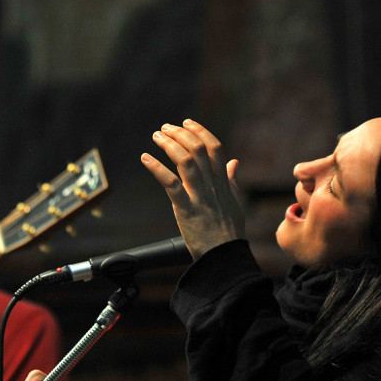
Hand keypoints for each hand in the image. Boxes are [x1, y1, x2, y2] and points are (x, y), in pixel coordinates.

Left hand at [141, 119, 245, 258]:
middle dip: (180, 133)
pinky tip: (145, 158)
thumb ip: (232, 180)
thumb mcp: (235, 203)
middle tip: (165, 128)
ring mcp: (199, 197)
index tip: (186, 122)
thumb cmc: (229, 233)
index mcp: (223, 183)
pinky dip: (156, 168)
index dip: (200, 131)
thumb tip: (235, 162)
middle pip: (197, 149)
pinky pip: (170, 183)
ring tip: (157, 136)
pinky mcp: (186, 209)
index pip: (214, 148)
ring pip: (185, 161)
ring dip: (168, 144)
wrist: (223, 258)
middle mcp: (212, 186)